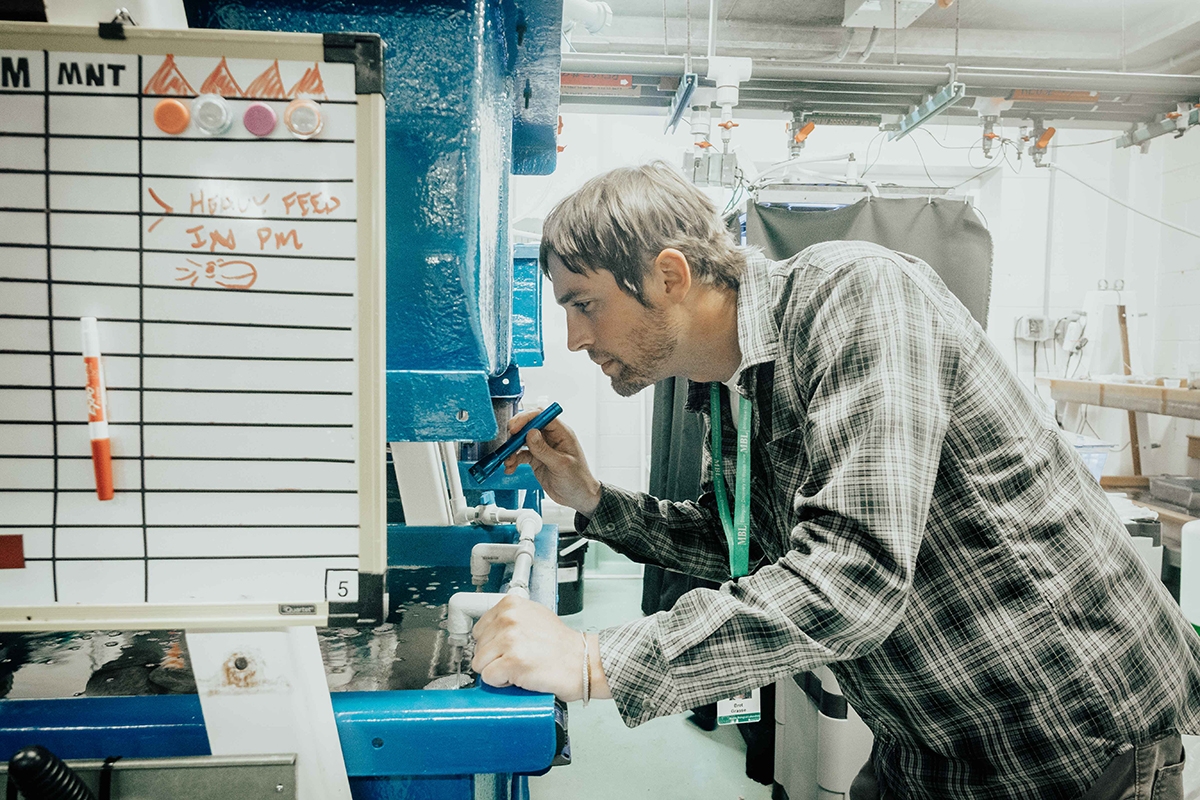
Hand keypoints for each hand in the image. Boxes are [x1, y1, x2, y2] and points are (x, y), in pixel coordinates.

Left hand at [471, 594, 609, 700]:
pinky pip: (489, 678)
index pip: (479, 629)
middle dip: (494, 658)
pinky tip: (520, 676)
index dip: (492, 644)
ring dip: (497, 671)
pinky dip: (502, 683)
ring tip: (520, 667)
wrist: (582, 662)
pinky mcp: (512, 662)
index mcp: (511, 605)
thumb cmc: (562, 645)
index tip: (505, 649)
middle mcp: (508, 618)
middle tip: (518, 658)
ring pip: (480, 664)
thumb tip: (488, 633)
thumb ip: (510, 619)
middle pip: (478, 648)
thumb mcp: (534, 616)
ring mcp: (509, 640)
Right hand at [503, 408, 601, 515]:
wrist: (578, 498)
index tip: (515, 427)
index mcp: (562, 434)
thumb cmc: (578, 480)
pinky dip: (514, 460)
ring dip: (512, 449)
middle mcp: (551, 438)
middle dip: (516, 433)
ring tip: (509, 461)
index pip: (542, 416)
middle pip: (529, 426)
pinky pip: (521, 455)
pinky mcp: (536, 459)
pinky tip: (510, 468)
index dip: (527, 418)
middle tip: (508, 442)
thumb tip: (530, 433)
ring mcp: (543, 448)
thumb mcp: (561, 465)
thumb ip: (544, 450)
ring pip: (522, 441)